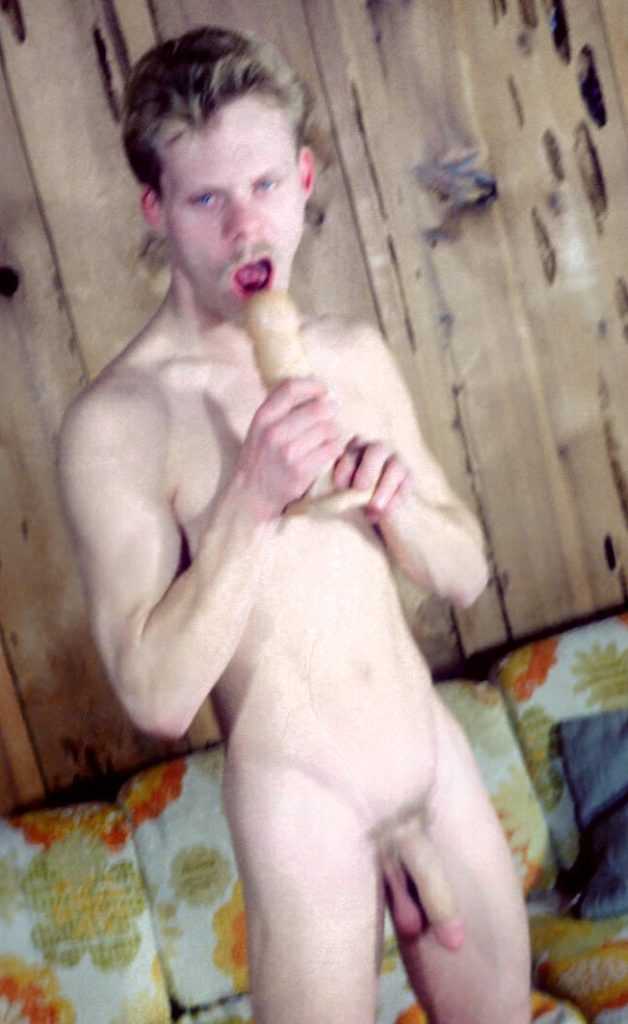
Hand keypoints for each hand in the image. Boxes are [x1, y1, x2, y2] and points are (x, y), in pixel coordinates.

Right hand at [237, 378, 342, 521]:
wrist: (252, 495)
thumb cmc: (259, 458)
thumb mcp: (259, 429)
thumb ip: (279, 409)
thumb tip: (312, 390)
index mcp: (263, 417)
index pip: (290, 389)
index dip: (312, 385)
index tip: (323, 389)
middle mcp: (274, 433)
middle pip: (317, 409)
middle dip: (330, 410)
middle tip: (332, 415)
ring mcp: (288, 453)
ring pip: (328, 429)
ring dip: (334, 431)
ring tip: (330, 435)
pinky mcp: (301, 471)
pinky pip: (331, 449)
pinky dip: (336, 447)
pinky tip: (331, 450)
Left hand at [332, 436, 411, 523]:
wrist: (374, 516)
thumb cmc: (350, 503)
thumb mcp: (339, 495)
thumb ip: (332, 488)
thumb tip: (313, 497)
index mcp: (354, 450)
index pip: (351, 449)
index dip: (345, 464)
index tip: (338, 485)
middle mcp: (376, 450)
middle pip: (376, 449)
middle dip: (368, 468)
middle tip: (360, 487)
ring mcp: (395, 461)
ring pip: (395, 465)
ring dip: (384, 486)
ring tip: (374, 507)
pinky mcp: (408, 477)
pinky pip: (406, 483)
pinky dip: (395, 498)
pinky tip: (383, 513)